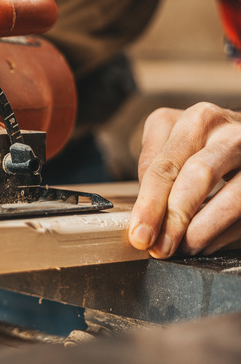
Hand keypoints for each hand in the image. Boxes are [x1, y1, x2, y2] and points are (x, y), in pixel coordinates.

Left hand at [128, 103, 240, 257]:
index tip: (139, 233)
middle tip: (159, 247)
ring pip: (233, 196)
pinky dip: (224, 234)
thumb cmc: (206, 147)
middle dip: (175, 216)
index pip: (164, 165)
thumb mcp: (175, 145)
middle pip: (197, 175)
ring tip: (183, 248)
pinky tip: (205, 244)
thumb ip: (156, 169)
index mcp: (194, 120)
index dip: (149, 204)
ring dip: (203, 230)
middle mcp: (227, 130)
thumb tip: (142, 213)